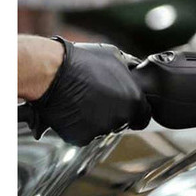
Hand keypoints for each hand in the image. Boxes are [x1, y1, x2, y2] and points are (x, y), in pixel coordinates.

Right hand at [28, 38, 150, 146]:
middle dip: (113, 114)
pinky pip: (83, 135)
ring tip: (81, 101)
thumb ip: (130, 71)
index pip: (143, 116)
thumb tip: (137, 71)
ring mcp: (101, 130)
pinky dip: (78, 126)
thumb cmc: (83, 61)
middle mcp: (121, 118)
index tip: (124, 106)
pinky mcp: (81, 137)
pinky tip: (71, 110)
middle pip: (122, 123)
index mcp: (134, 101)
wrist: (52, 72)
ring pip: (102, 129)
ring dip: (95, 120)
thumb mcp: (116, 58)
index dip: (134, 112)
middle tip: (96, 99)